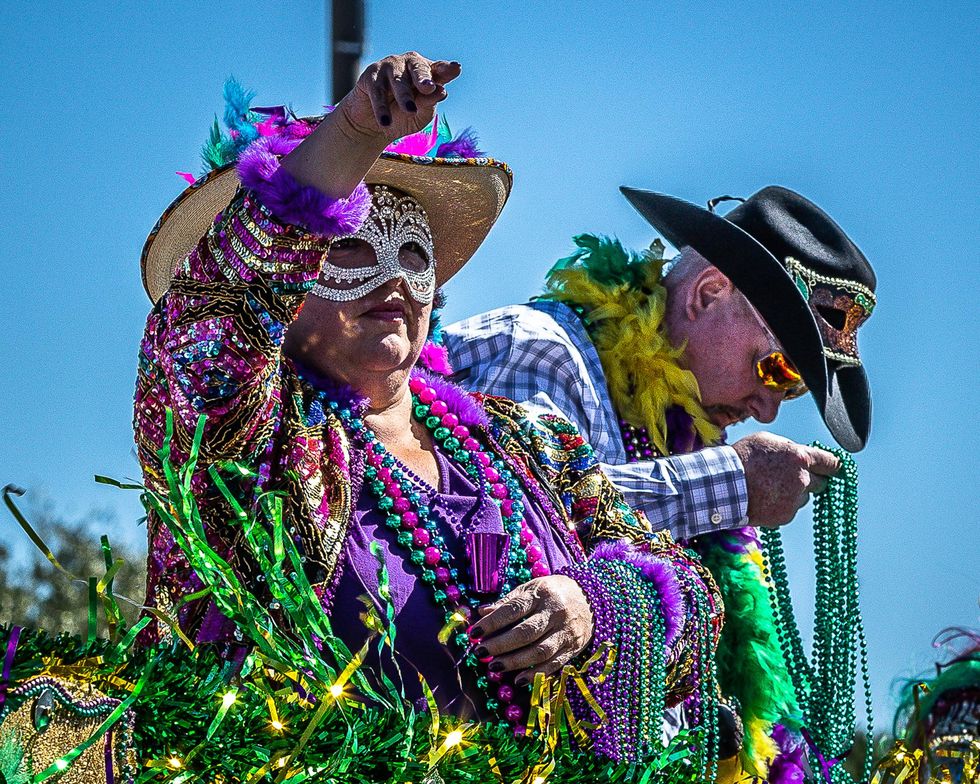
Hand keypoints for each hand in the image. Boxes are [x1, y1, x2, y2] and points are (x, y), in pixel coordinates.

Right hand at [340, 52, 460, 141]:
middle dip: (423, 77)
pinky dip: (382, 108)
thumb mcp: (421, 114)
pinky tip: (385, 121)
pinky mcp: (371, 75)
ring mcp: (390, 67)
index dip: (446, 69)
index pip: (438, 69)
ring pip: (399, 81)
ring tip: (410, 111)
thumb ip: (430, 103)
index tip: (456, 69)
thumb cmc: (402, 117)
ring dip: (405, 96)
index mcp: (426, 72)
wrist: (372, 126)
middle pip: (418, 68)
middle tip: (429, 88)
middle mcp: (409, 65)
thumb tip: (441, 91)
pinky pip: (378, 92)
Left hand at [470, 575, 593, 685]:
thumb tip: (482, 612)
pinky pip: (554, 664)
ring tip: (494, 666)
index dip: (492, 622)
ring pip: (539, 651)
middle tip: (480, 652)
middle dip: (500, 645)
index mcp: (541, 594)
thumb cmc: (552, 592)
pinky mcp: (573, 647)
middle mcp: (555, 612)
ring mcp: (566, 631)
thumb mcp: (530, 589)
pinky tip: (518, 680)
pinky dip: (535, 674)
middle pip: (525, 633)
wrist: (590, 597)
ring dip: (514, 662)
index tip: (474, 632)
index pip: (513, 609)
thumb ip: (507, 602)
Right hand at [731, 432, 840, 527]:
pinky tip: (764, 498)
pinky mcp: (784, 516)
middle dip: (811, 480)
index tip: (835, 468)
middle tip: (793, 477)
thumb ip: (788, 448)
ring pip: (803, 497)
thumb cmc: (741, 458)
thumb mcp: (766, 440)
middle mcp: (802, 480)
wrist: (722, 486)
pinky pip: (789, 510)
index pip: (830, 462)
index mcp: (800, 458)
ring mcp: (794, 501)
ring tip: (770, 488)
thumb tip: (799, 455)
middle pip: (821, 483)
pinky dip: (781, 506)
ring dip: (794, 493)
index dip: (833, 465)